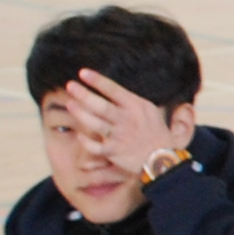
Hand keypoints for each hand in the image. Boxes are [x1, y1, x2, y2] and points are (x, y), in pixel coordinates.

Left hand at [64, 67, 195, 177]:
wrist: (164, 162)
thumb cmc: (162, 138)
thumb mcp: (158, 114)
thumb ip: (147, 104)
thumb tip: (164, 100)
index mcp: (136, 107)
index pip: (113, 89)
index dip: (97, 80)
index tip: (83, 72)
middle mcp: (126, 119)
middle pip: (100, 105)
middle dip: (84, 94)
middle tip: (70, 85)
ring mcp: (119, 136)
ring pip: (95, 123)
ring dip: (81, 114)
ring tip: (69, 104)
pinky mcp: (115, 152)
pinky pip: (95, 146)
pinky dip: (86, 141)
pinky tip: (79, 135)